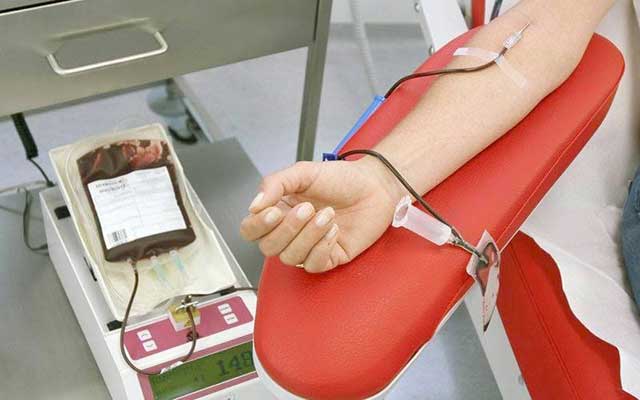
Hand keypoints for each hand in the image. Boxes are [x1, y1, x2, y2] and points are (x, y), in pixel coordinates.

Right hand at [240, 159, 403, 272]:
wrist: (374, 185)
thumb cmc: (341, 178)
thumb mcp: (303, 172)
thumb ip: (275, 183)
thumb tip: (254, 205)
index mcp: (279, 210)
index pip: (251, 230)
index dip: (258, 225)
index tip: (273, 211)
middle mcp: (291, 231)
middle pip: (268, 247)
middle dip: (287, 229)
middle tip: (308, 208)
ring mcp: (309, 247)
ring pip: (290, 258)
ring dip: (308, 236)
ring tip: (328, 215)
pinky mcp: (329, 257)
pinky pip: (313, 265)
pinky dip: (322, 248)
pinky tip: (334, 230)